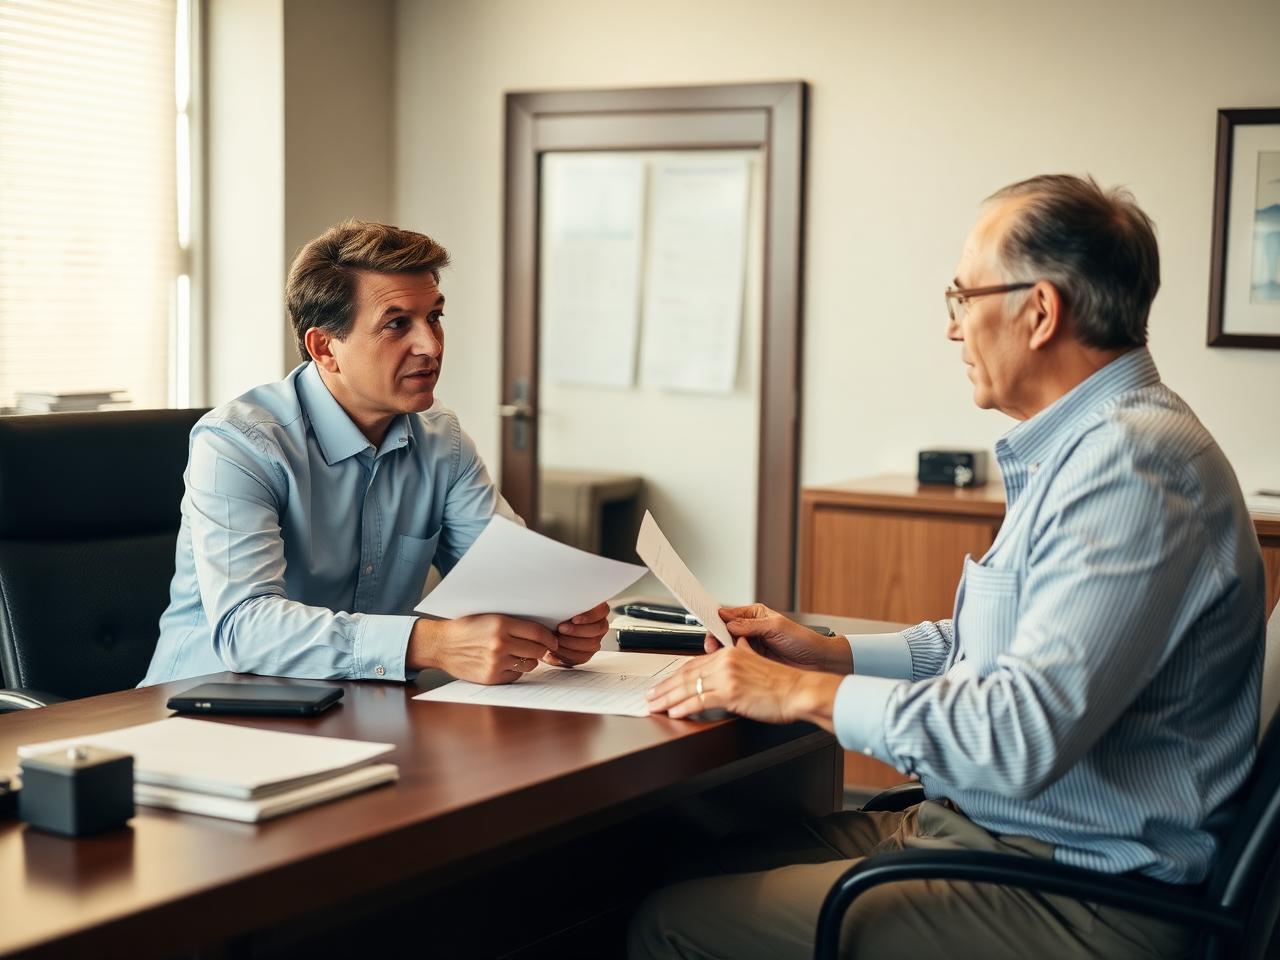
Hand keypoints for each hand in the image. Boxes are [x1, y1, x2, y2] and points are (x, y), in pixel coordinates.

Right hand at [408, 615, 557, 683]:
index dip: (549, 637)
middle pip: (537, 650)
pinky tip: (505, 663)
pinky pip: (516, 675)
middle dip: (542, 649)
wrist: (442, 644)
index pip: (537, 632)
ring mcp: (496, 662)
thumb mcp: (490, 617)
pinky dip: (515, 670)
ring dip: (529, 660)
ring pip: (529, 664)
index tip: (552, 640)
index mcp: (501, 624)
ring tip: (520, 654)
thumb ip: (514, 624)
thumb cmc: (467, 628)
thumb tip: (542, 633)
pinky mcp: (491, 677)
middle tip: (542, 648)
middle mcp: (500, 643)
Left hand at [544, 600, 609, 666]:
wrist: (547, 633)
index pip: (602, 610)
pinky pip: (582, 657)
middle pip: (598, 629)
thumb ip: (566, 604)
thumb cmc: (555, 617)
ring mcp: (594, 641)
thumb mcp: (560, 607)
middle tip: (561, 628)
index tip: (574, 619)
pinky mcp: (586, 654)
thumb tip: (564, 601)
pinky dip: (567, 654)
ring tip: (556, 639)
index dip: (589, 616)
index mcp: (597, 610)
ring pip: (591, 644)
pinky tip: (556, 650)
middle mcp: (599, 626)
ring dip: (571, 642)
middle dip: (577, 630)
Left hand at [645, 639, 839, 727]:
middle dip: (664, 687)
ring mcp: (728, 677)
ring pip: (689, 687)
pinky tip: (674, 712)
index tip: (663, 683)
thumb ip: (741, 658)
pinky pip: (700, 701)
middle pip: (686, 674)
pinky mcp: (731, 693)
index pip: (694, 664)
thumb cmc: (782, 684)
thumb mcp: (757, 663)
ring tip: (655, 706)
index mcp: (730, 654)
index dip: (675, 675)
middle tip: (650, 696)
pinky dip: (684, 707)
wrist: (799, 691)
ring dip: (667, 698)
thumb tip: (735, 652)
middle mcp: (726, 662)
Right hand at [714, 604, 850, 673]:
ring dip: (721, 651)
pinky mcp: (752, 661)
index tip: (708, 624)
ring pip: (727, 647)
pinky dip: (729, 662)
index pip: (729, 614)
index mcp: (755, 615)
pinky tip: (728, 664)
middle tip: (712, 645)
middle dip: (715, 637)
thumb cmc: (803, 640)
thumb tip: (728, 622)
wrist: (817, 662)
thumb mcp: (776, 627)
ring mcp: (750, 646)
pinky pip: (735, 660)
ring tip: (719, 655)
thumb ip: (751, 625)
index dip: (716, 619)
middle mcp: (750, 629)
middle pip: (723, 631)